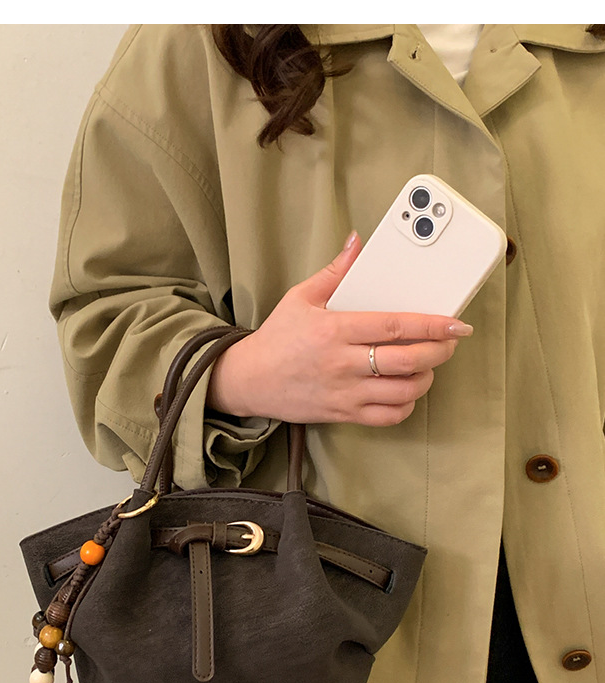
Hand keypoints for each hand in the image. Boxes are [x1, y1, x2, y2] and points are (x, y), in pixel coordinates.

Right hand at [206, 231, 472, 426]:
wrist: (249, 380)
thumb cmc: (277, 339)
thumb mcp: (301, 297)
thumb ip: (335, 271)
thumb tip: (357, 242)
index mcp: (336, 329)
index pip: (394, 326)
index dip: (432, 325)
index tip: (455, 324)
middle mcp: (343, 363)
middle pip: (406, 361)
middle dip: (438, 352)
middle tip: (448, 344)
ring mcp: (345, 392)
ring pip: (402, 392)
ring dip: (425, 380)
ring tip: (428, 367)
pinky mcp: (342, 414)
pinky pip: (386, 417)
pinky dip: (405, 407)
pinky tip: (406, 393)